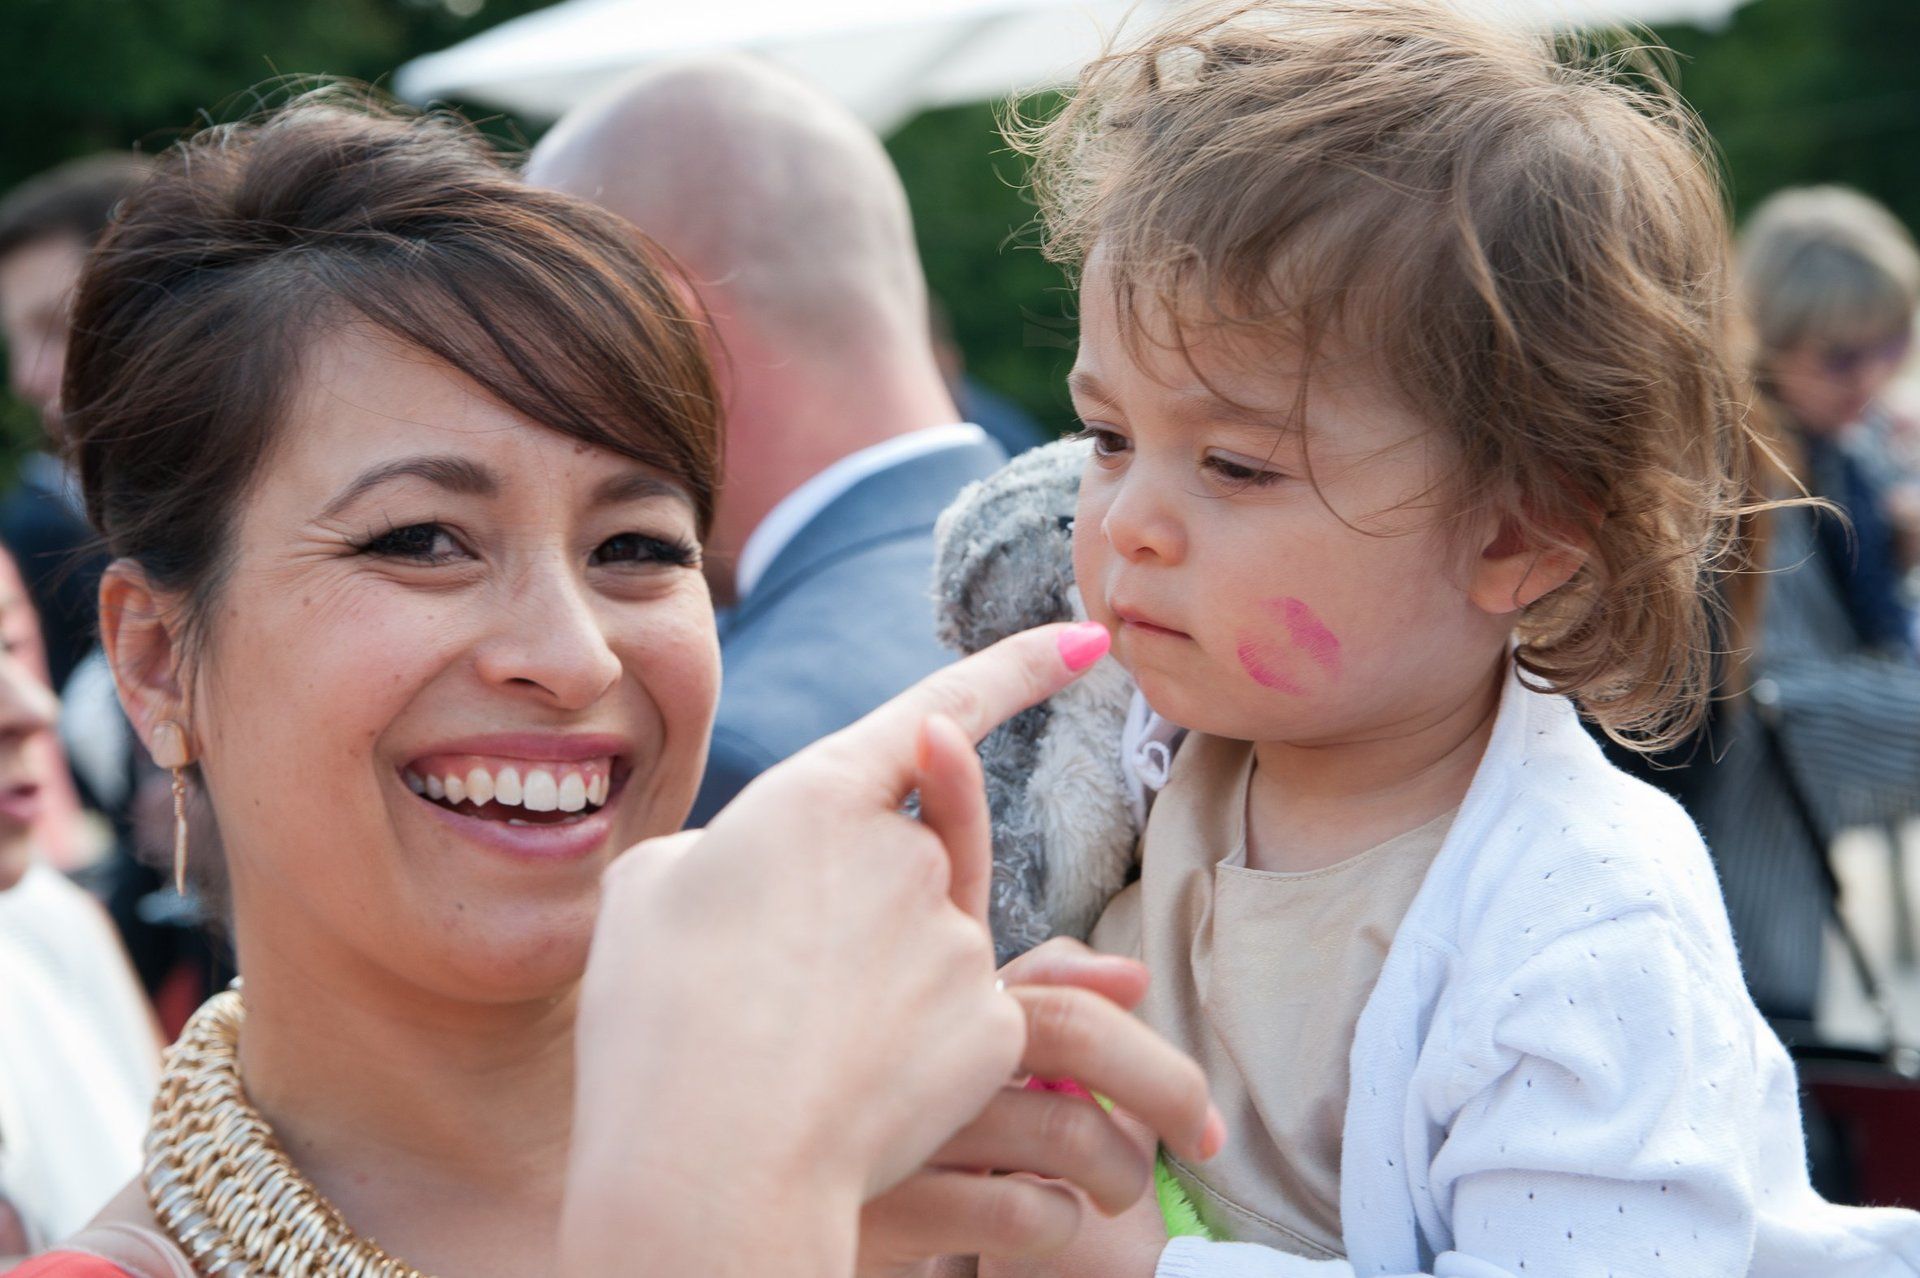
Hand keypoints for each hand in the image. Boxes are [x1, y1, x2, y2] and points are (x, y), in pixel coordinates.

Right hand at [561, 624, 1112, 1276]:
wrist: (709, 1162)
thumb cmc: (655, 1020)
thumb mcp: (650, 894)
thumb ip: (729, 851)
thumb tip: (766, 867)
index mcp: (819, 796)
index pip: (941, 709)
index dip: (1022, 668)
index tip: (1091, 641)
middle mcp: (906, 852)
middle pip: (911, 860)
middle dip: (858, 911)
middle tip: (769, 983)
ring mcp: (957, 937)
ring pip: (930, 947)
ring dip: (874, 984)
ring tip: (786, 1046)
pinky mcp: (990, 1023)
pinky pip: (959, 1020)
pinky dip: (911, 1048)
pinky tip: (844, 1084)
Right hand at [856, 939, 1219, 1275]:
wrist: (775, 1196)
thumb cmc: (890, 1127)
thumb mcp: (957, 1052)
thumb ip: (1036, 997)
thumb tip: (1134, 978)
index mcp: (933, 998)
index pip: (1056, 986)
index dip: (1133, 1020)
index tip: (1191, 1093)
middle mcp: (912, 1046)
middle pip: (1072, 1032)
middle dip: (1166, 1084)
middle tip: (1203, 1137)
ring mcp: (897, 1127)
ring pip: (1065, 1128)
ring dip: (1119, 1172)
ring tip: (1111, 1194)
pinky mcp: (889, 1209)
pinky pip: (1024, 1210)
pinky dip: (1059, 1222)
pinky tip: (1044, 1223)